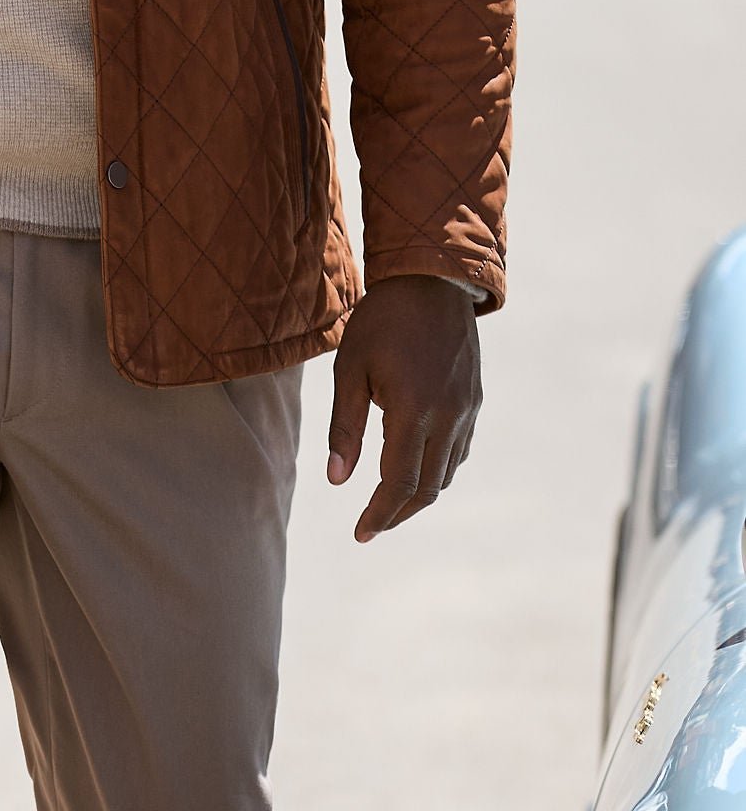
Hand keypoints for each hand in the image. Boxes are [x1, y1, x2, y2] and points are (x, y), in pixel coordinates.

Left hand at [326, 274, 480, 542]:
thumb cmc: (382, 320)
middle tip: (371, 526)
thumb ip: (344, 426)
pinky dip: (438, 468)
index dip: (379, 514)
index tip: (360, 534)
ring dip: (420, 494)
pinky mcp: (475, 398)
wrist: (432, 279)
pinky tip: (417, 465)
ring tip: (390, 501)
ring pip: (447, 472)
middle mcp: (448, 417)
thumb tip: (337, 481)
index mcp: (413, 411)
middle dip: (398, 513)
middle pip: (428, 488)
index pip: (399, 483)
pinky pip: (459, 449)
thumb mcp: (351, 367)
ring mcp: (467, 409)